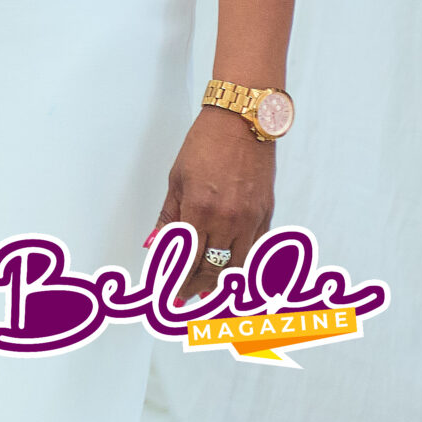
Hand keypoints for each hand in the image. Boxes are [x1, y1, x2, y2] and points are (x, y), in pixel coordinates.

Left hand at [153, 105, 275, 299]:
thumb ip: (168, 216)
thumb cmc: (205, 145)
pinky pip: (255, 250)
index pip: (187, 258)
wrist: (241, 124)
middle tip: (183, 298)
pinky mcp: (266, 215)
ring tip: (206, 293)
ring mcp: (251, 220)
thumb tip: (154, 244)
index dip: (176, 279)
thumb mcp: (176, 180)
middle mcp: (229, 220)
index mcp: (201, 210)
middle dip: (196, 287)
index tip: (168, 292)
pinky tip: (231, 272)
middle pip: (212, 268)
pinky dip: (242, 265)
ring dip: (220, 283)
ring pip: (237, 265)